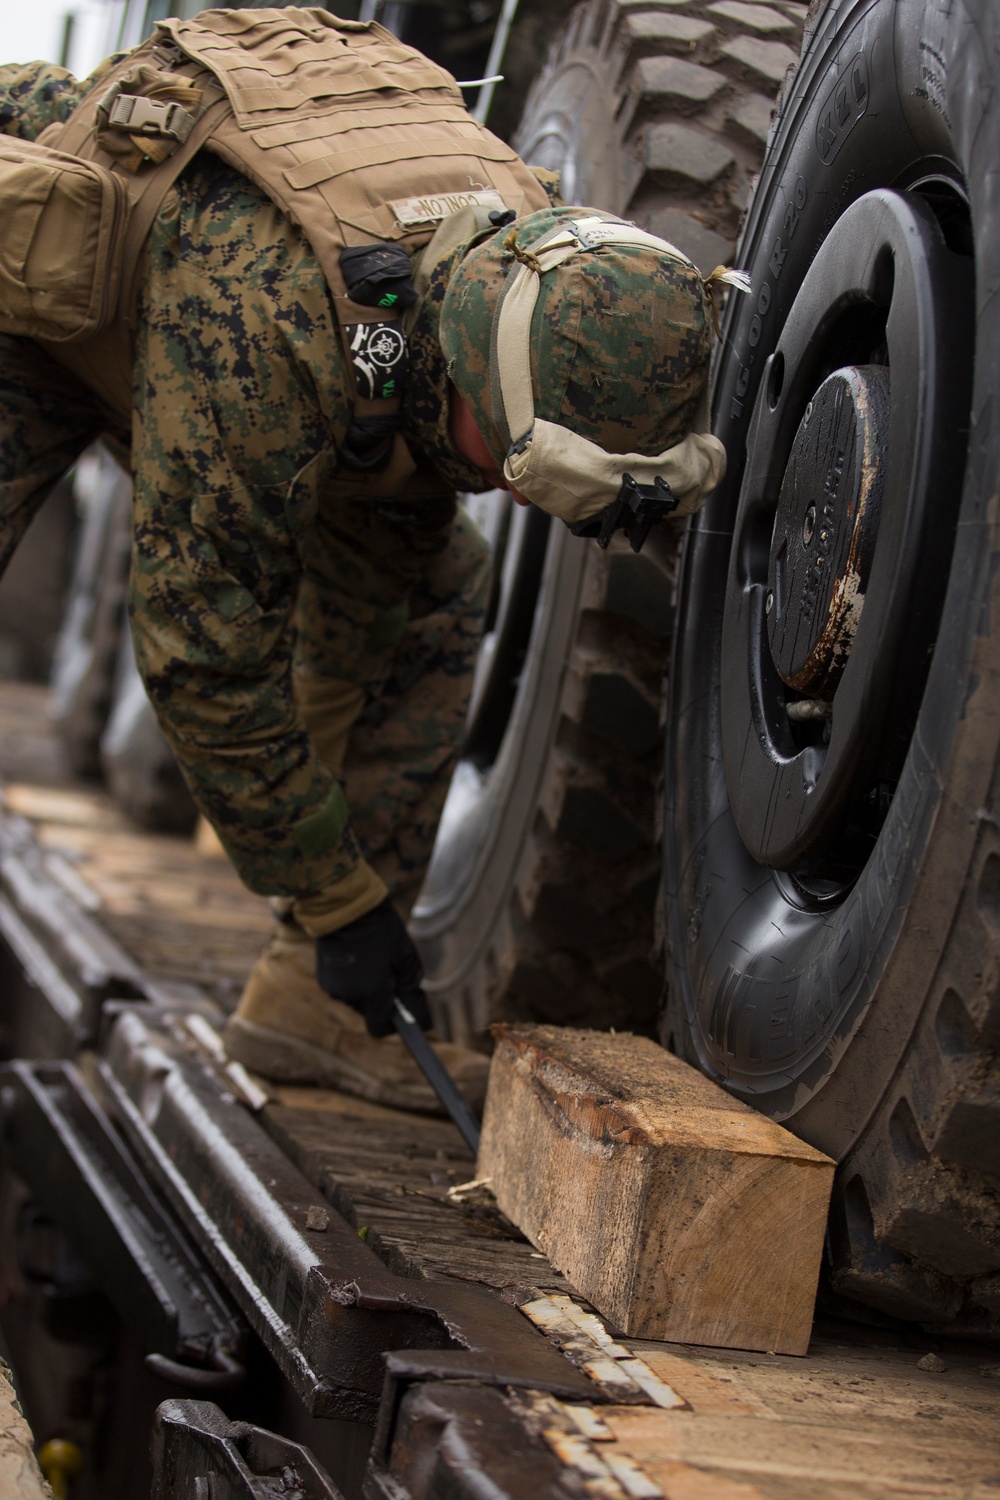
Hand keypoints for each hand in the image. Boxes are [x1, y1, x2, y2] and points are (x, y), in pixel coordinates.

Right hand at [315, 899, 431, 1037]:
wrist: (345, 906)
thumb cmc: (382, 930)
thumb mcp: (406, 957)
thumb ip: (411, 989)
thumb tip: (418, 1014)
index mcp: (371, 992)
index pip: (379, 1029)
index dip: (393, 1024)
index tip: (403, 1009)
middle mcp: (349, 996)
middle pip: (370, 1013)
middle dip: (383, 1000)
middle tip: (392, 974)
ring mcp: (333, 988)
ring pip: (357, 1000)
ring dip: (368, 989)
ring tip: (374, 961)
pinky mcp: (324, 979)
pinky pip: (344, 988)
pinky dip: (354, 980)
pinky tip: (358, 958)